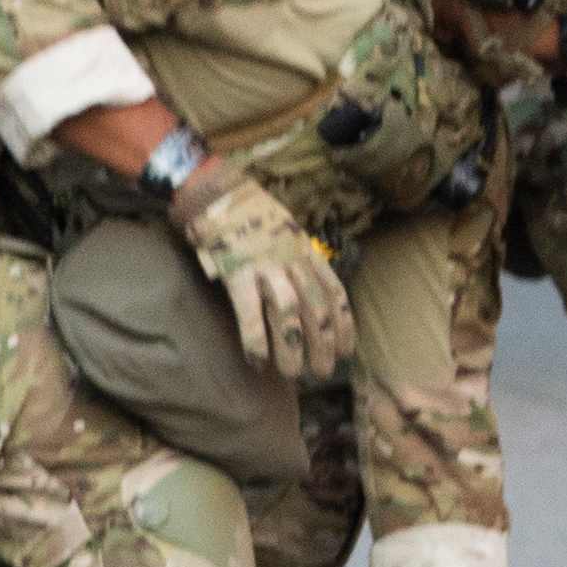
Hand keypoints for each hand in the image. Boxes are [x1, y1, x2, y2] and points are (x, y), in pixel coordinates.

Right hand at [170, 151, 350, 383]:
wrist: (219, 192)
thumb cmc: (253, 215)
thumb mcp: (289, 232)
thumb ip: (300, 260)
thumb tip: (310, 296)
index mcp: (307, 252)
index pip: (335, 293)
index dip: (344, 325)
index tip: (347, 350)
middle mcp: (292, 261)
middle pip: (317, 310)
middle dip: (323, 345)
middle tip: (322, 372)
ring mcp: (265, 268)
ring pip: (288, 316)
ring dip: (292, 349)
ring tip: (292, 373)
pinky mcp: (237, 274)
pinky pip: (250, 313)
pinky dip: (255, 339)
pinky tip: (256, 359)